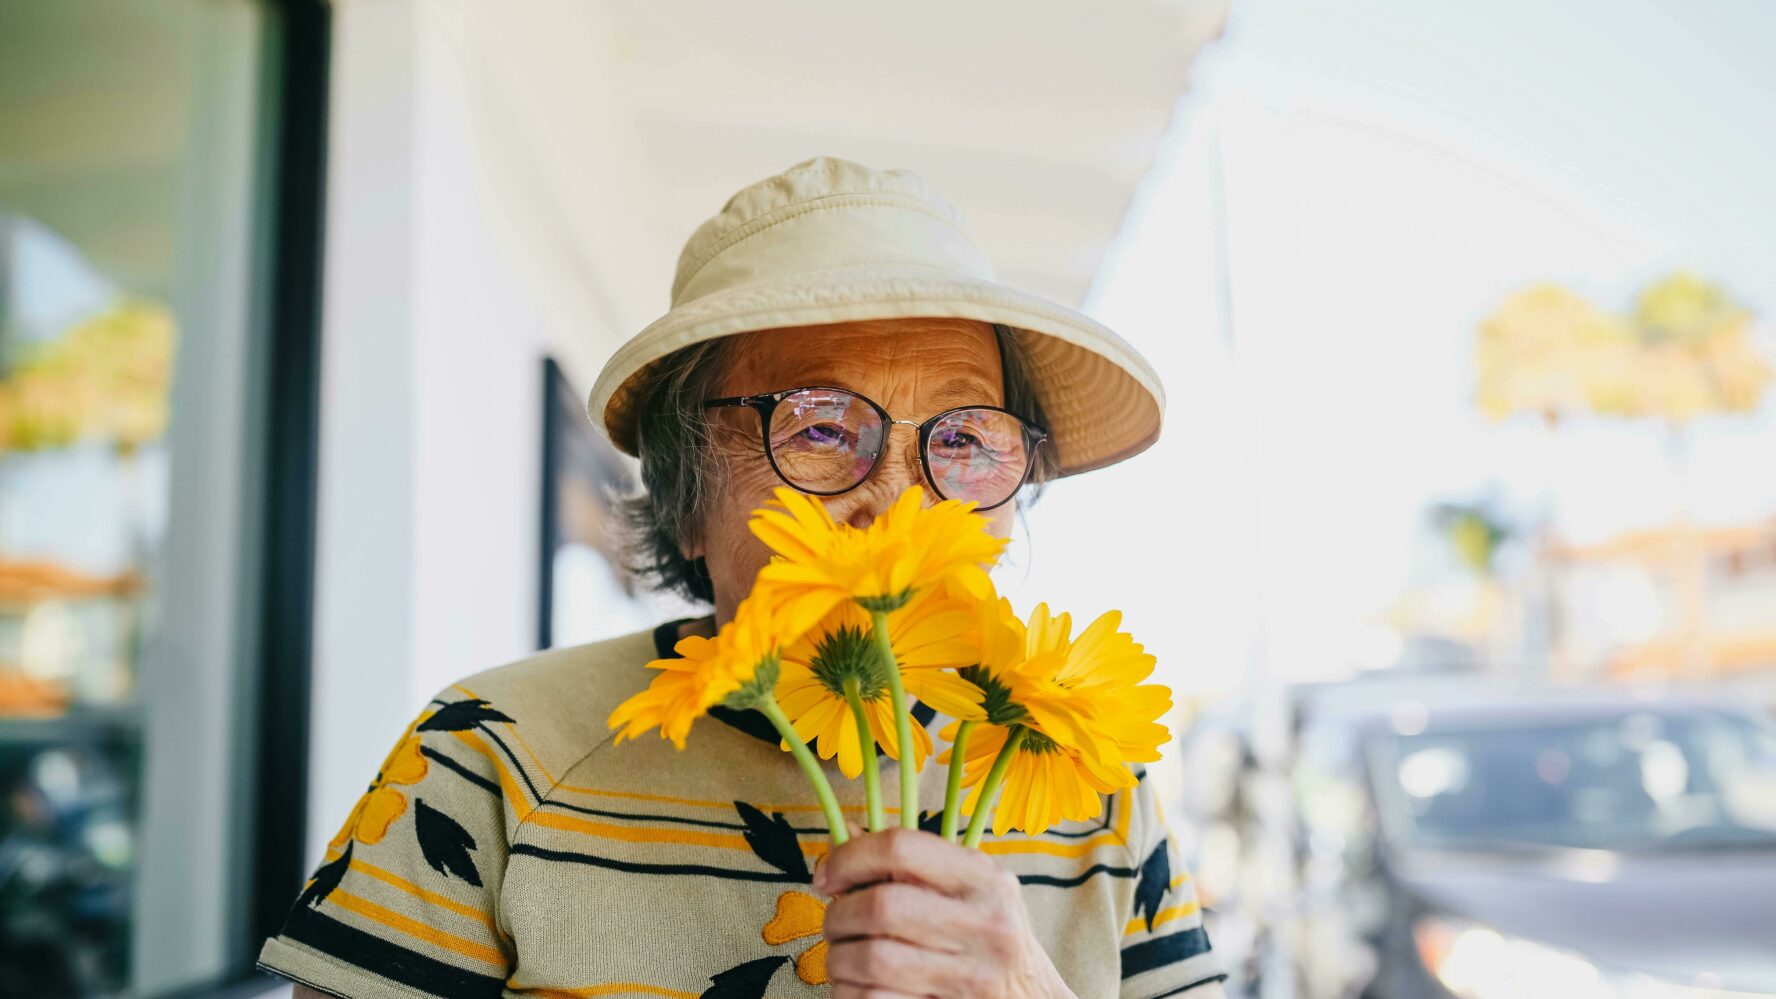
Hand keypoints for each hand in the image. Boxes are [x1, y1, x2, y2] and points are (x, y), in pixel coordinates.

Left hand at [813, 827, 1075, 998]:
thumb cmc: (990, 944)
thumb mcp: (971, 895)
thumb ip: (916, 870)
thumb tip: (841, 846)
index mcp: (985, 878)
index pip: (901, 847)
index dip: (849, 857)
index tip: (827, 877)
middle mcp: (986, 923)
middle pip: (881, 905)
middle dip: (838, 916)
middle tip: (834, 925)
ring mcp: (975, 975)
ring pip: (872, 958)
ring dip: (839, 960)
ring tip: (843, 960)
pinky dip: (851, 994)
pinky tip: (858, 988)